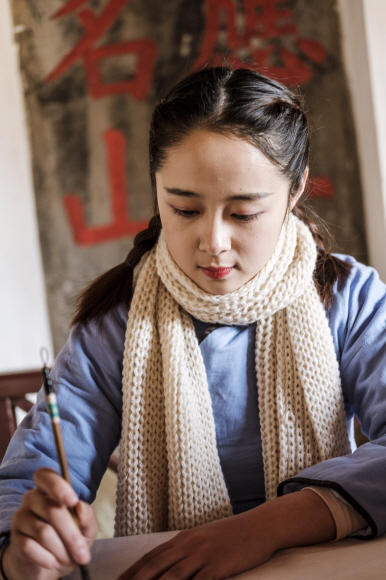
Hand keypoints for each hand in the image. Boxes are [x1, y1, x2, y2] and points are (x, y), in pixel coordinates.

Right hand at [3, 467, 97, 579]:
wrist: (48, 563)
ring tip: (70, 560)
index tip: (73, 501)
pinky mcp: (15, 539)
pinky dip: (47, 558)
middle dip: (72, 536)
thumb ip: (87, 517)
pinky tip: (54, 562)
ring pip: (44, 532)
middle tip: (83, 556)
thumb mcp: (84, 529)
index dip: (58, 486)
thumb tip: (80, 507)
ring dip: (62, 551)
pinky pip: (30, 547)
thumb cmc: (68, 539)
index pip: (46, 476)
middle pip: (52, 511)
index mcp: (49, 489)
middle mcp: (32, 498)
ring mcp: (21, 517)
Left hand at [117, 509, 276, 579]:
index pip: (151, 557)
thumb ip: (185, 552)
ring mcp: (203, 555)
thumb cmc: (233, 536)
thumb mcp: (204, 540)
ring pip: (172, 577)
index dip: (132, 572)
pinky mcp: (218, 566)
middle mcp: (188, 546)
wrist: (260, 526)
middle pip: (155, 568)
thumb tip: (167, 567)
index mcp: (183, 539)